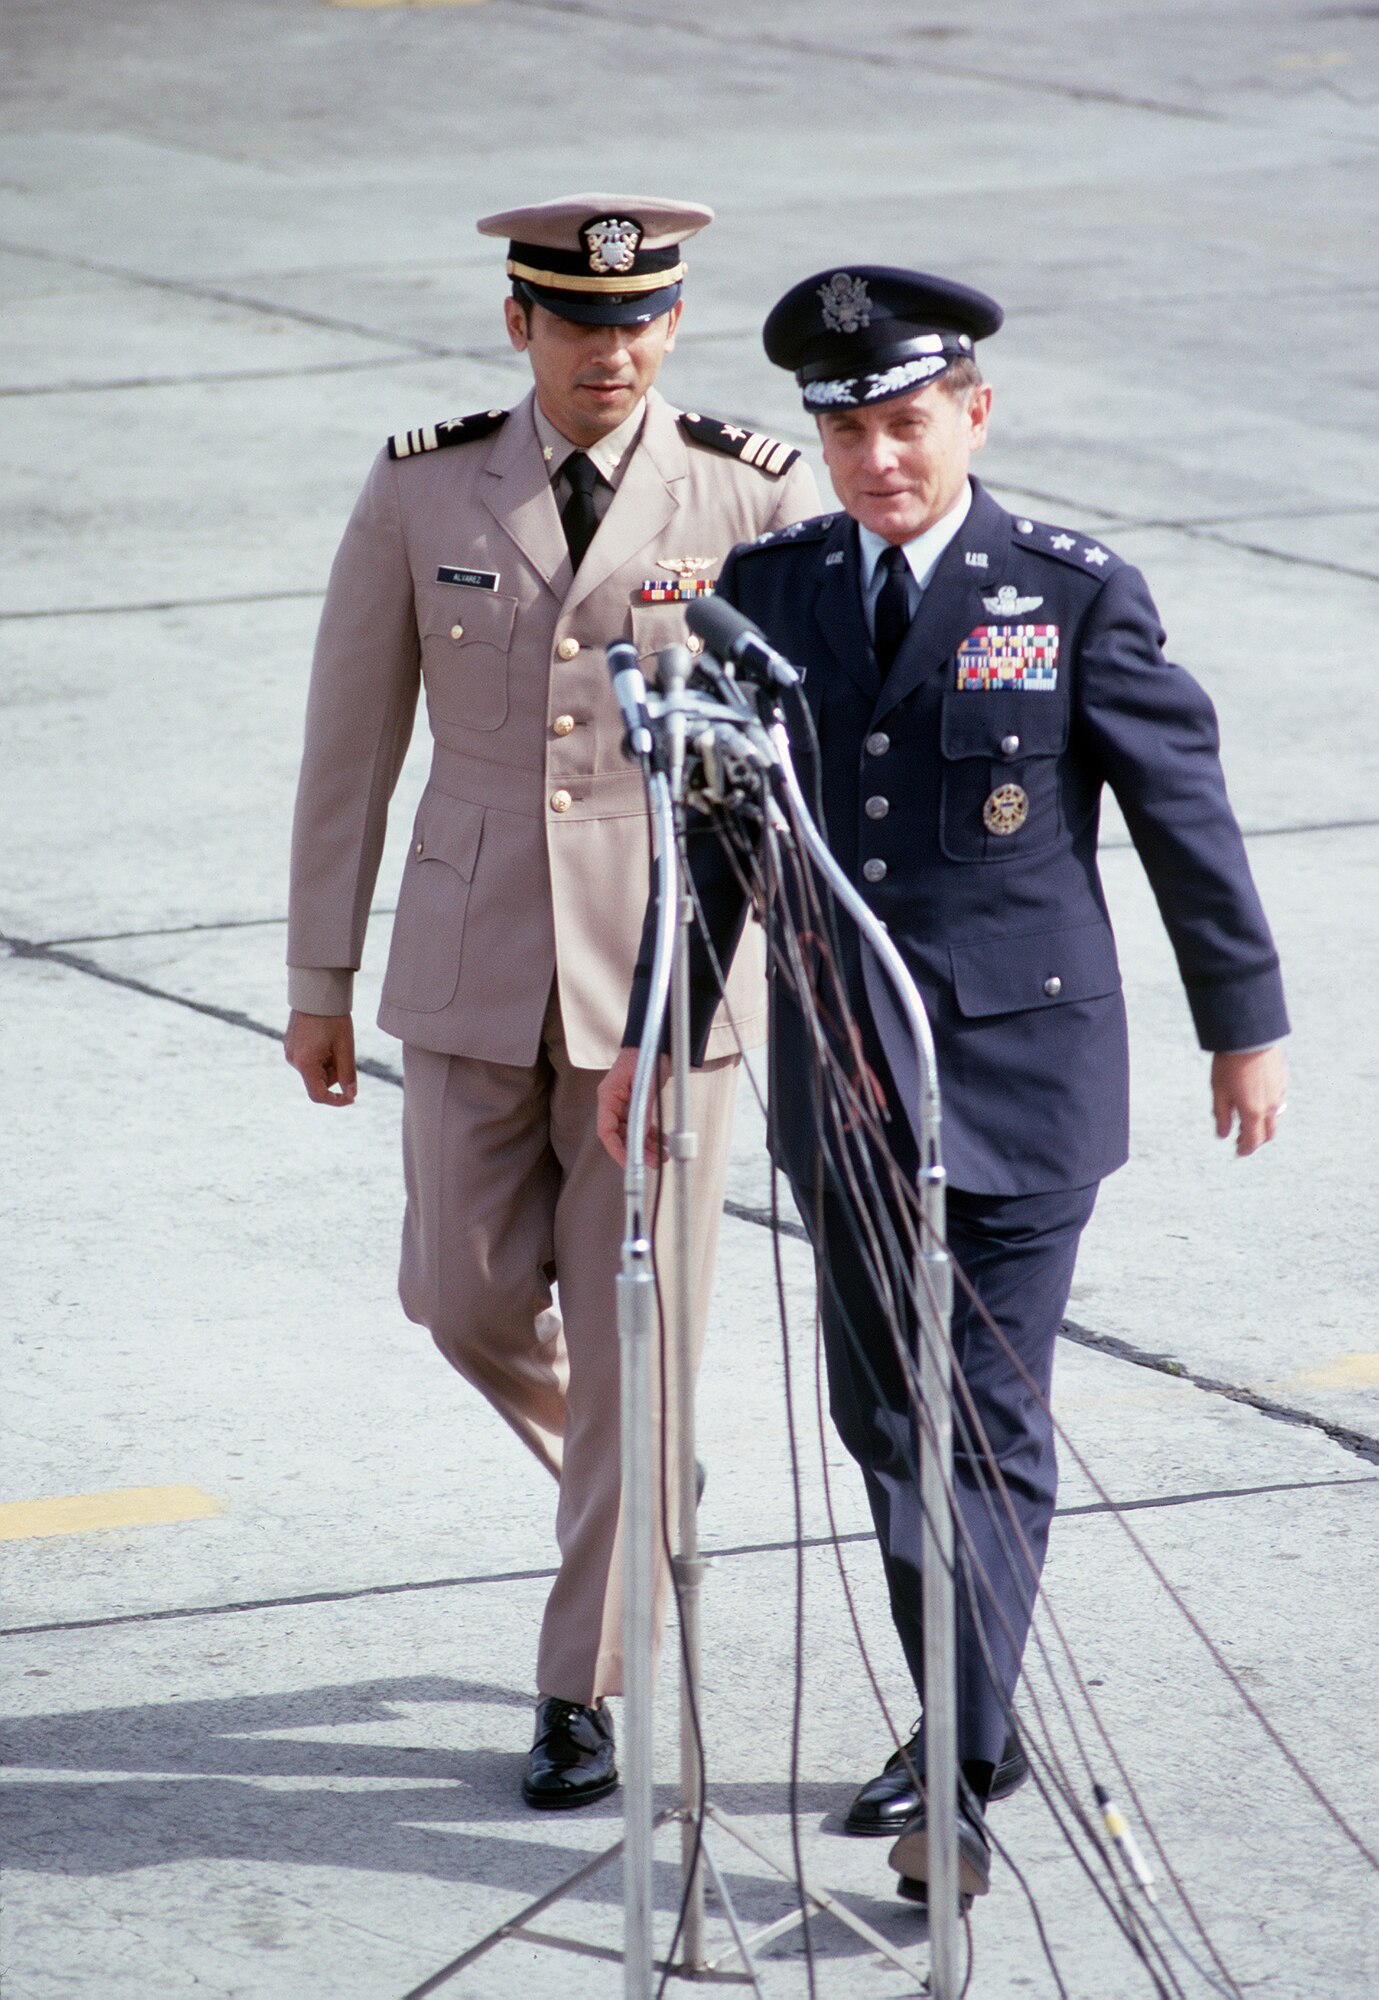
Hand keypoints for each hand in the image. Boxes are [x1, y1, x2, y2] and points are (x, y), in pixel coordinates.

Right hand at [284, 1011, 356, 1104]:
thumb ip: (348, 1073)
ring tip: (334, 1042)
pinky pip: (308, 1060)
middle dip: (334, 1074)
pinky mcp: (290, 1045)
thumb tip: (351, 1095)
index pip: (318, 1095)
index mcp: (305, 1063)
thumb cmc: (333, 1018)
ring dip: (328, 1064)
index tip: (351, 1098)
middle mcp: (293, 1061)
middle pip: (318, 1082)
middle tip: (344, 1053)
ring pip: (314, 1071)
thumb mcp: (345, 1046)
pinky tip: (325, 1038)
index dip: (336, 1100)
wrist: (316, 991)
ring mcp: (290, 1052)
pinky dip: (320, 1056)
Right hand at [596, 1047, 667, 1167]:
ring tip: (662, 1156)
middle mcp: (613, 1103)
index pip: (606, 1130)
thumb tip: (640, 1136)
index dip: (617, 1149)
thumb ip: (642, 1110)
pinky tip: (663, 1143)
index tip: (631, 1163)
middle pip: (619, 1135)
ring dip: (646, 1146)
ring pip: (631, 1133)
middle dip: (636, 1151)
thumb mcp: (646, 1084)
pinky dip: (651, 1135)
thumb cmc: (646, 1056)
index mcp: (608, 1096)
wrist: (654, 1041)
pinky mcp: (635, 1105)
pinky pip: (640, 1125)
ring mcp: (624, 1105)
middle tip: (652, 1163)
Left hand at [1211, 1046, 1286, 1156]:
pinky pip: (1278, 1098)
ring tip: (1248, 1118)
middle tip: (1242, 1138)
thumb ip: (1222, 1115)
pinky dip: (1268, 1105)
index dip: (1246, 1149)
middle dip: (1256, 1139)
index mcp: (1253, 1111)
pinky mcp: (1283, 1078)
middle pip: (1268, 1132)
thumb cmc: (1230, 1063)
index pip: (1253, 1141)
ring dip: (1262, 1122)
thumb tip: (1223, 1134)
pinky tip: (1256, 1096)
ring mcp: (1280, 1091)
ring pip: (1275, 1115)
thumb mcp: (1219, 1091)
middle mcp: (1270, 1105)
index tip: (1238, 1151)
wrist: (1250, 1035)